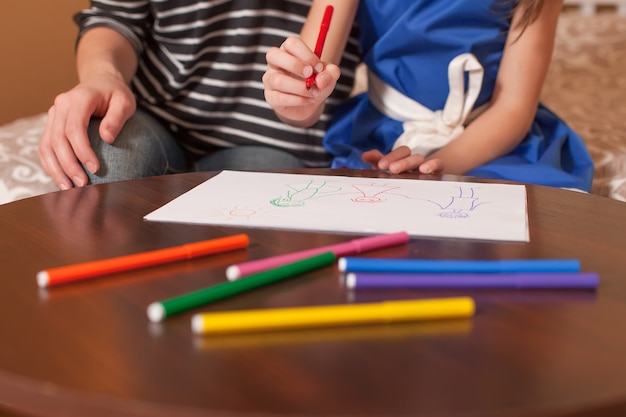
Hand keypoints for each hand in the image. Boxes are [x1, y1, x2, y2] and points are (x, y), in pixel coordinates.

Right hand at [38, 74, 135, 189]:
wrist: (100, 82)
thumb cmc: (115, 94)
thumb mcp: (125, 102)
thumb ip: (117, 118)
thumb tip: (107, 138)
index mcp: (79, 98)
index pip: (75, 128)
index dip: (82, 150)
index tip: (95, 168)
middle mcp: (61, 105)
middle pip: (58, 139)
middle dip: (69, 165)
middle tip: (82, 184)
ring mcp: (54, 114)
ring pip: (47, 145)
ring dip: (56, 168)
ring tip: (68, 188)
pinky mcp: (52, 124)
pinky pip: (45, 146)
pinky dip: (51, 164)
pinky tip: (61, 179)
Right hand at [263, 36, 339, 125]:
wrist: (309, 104)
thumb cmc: (316, 83)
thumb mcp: (328, 76)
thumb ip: (331, 73)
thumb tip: (321, 79)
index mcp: (288, 51)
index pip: (291, 44)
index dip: (306, 54)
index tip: (319, 67)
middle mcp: (275, 63)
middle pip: (273, 54)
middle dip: (295, 65)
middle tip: (310, 75)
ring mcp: (269, 80)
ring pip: (278, 80)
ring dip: (300, 88)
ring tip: (315, 92)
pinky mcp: (271, 97)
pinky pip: (280, 98)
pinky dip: (298, 100)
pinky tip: (308, 100)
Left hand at [362, 146, 444, 173]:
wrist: (422, 189)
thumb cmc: (402, 178)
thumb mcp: (388, 170)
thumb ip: (376, 161)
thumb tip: (364, 155)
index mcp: (401, 159)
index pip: (398, 152)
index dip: (390, 157)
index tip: (381, 166)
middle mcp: (413, 160)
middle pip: (408, 154)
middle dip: (400, 161)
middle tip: (392, 169)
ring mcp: (425, 166)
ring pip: (420, 159)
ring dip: (413, 162)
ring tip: (408, 168)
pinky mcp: (437, 172)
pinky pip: (438, 165)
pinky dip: (433, 165)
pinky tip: (426, 170)